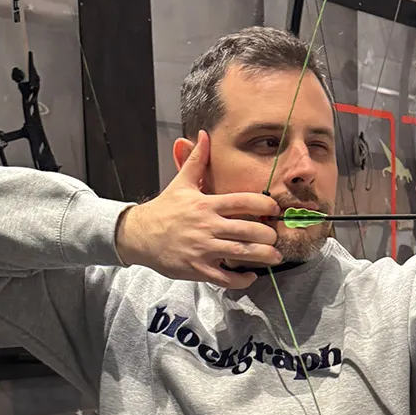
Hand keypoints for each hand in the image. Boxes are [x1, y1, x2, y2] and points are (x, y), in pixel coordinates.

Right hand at [115, 131, 280, 289]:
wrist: (140, 235)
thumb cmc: (165, 209)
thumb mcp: (181, 183)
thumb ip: (197, 160)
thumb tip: (204, 134)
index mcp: (206, 204)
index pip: (242, 202)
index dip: (264, 205)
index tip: (274, 210)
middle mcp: (207, 226)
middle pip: (248, 230)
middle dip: (268, 235)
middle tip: (276, 237)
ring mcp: (203, 248)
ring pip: (241, 254)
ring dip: (263, 257)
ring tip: (274, 256)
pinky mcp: (197, 268)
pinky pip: (225, 277)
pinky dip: (241, 279)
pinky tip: (250, 276)